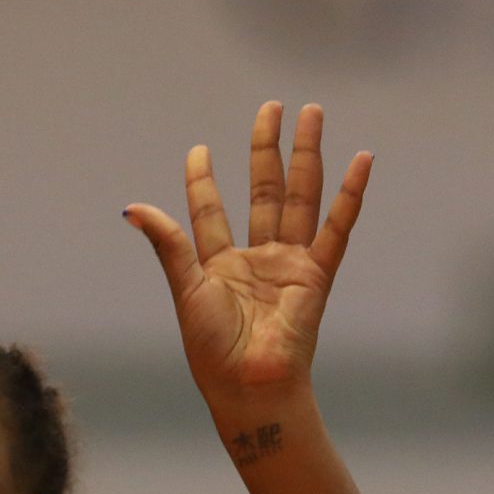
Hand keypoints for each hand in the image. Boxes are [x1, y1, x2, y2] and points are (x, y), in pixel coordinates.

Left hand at [123, 101, 369, 401]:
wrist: (250, 386)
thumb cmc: (213, 350)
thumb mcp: (185, 289)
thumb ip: (168, 244)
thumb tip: (131, 208)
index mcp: (219, 265)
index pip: (211, 211)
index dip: (203, 181)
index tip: (199, 150)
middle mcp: (258, 258)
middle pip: (264, 190)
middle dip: (267, 148)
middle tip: (272, 107)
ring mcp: (290, 263)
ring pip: (299, 196)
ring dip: (306, 155)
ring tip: (311, 113)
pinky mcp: (317, 275)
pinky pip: (337, 227)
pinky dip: (351, 194)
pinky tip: (362, 160)